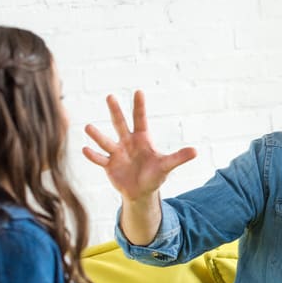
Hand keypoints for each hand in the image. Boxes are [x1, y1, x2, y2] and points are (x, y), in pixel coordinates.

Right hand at [82, 90, 196, 202]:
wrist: (141, 191)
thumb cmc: (154, 174)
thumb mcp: (167, 166)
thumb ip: (179, 158)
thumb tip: (196, 151)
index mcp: (142, 139)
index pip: (140, 119)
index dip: (140, 106)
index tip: (138, 91)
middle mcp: (127, 142)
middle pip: (120, 124)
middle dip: (116, 111)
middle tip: (110, 96)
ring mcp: (116, 153)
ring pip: (106, 141)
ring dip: (97, 135)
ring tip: (88, 127)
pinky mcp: (109, 165)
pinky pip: (100, 159)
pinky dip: (93, 156)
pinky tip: (85, 149)